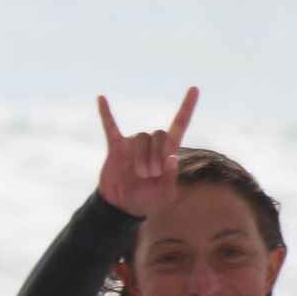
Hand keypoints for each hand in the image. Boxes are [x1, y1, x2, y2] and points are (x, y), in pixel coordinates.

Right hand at [96, 87, 199, 217]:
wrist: (123, 206)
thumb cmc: (147, 200)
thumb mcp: (165, 195)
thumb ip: (171, 177)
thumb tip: (172, 156)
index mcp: (167, 151)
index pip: (179, 125)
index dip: (186, 107)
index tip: (195, 89)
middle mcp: (151, 144)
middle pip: (159, 135)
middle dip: (157, 155)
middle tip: (151, 175)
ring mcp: (133, 144)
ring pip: (141, 138)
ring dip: (141, 157)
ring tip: (139, 174)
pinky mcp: (116, 147)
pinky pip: (111, 127)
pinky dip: (106, 113)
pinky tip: (101, 98)